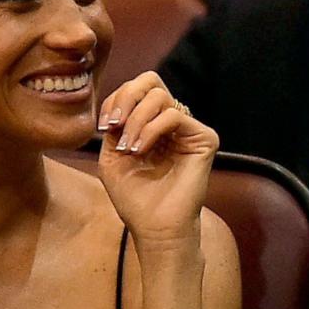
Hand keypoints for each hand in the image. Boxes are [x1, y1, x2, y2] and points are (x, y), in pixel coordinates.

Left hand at [95, 72, 217, 246]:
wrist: (155, 227)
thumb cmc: (135, 198)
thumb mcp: (111, 156)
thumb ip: (114, 125)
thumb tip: (118, 103)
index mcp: (151, 123)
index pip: (136, 90)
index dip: (115, 99)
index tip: (104, 127)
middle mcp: (172, 122)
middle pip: (150, 81)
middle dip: (126, 97)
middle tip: (114, 124)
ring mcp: (188, 129)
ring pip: (160, 96)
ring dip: (136, 120)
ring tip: (129, 148)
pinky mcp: (204, 138)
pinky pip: (174, 115)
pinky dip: (151, 129)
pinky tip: (141, 150)